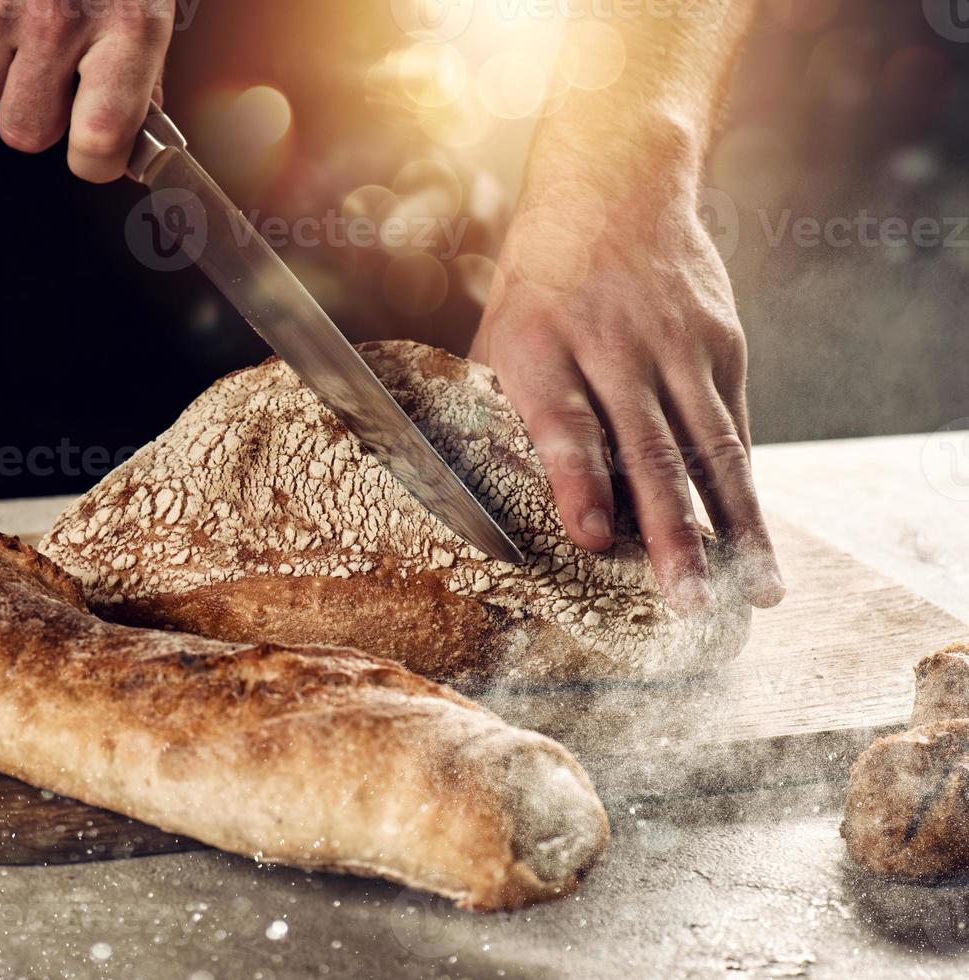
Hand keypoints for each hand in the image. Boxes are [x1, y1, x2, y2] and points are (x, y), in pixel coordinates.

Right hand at [0, 0, 171, 181]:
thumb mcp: (149, 4)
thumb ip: (141, 76)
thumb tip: (129, 146)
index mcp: (129, 27)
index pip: (100, 141)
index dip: (96, 160)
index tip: (96, 155)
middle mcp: (60, 19)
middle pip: (26, 131)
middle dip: (40, 113)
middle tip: (61, 72)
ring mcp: (1, 3)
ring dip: (7, 68)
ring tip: (34, 19)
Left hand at [470, 179, 785, 611]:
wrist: (618, 185)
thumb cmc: (540, 280)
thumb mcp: (500, 331)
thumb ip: (500, 409)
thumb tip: (478, 498)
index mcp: (541, 346)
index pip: (565, 421)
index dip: (580, 481)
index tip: (595, 537)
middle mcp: (615, 346)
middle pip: (650, 449)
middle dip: (672, 533)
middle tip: (687, 601)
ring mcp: (678, 345)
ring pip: (713, 448)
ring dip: (736, 526)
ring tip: (757, 591)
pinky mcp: (722, 344)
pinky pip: (733, 428)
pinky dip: (744, 488)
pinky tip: (753, 540)